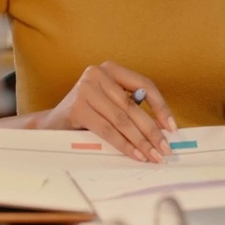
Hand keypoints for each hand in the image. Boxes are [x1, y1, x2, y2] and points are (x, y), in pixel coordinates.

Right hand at [42, 61, 175, 162]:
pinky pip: (107, 130)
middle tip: (164, 149)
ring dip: (140, 141)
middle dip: (152, 130)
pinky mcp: (77, 107)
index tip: (172, 128)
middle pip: (134, 106)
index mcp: (111, 69)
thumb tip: (164, 127)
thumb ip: (132, 107)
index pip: (144, 85)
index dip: (161, 107)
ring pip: (121, 119)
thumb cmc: (88, 113)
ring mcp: (85, 89)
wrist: (52, 123)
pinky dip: (124, 144)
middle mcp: (98, 74)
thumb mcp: (110, 103)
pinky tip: (135, 154)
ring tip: (152, 155)